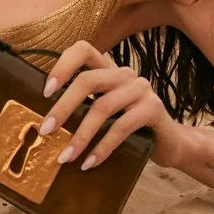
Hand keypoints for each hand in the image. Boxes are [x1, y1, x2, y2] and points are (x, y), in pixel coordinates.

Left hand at [39, 40, 186, 169]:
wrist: (169, 144)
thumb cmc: (129, 128)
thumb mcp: (103, 113)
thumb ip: (82, 107)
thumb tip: (45, 122)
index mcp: (108, 69)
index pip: (83, 50)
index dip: (62, 66)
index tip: (45, 91)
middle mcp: (125, 74)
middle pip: (88, 80)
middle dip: (62, 107)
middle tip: (46, 130)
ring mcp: (141, 89)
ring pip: (103, 107)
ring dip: (81, 135)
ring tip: (66, 156)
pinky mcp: (154, 108)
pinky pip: (122, 127)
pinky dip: (102, 147)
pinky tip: (90, 163)